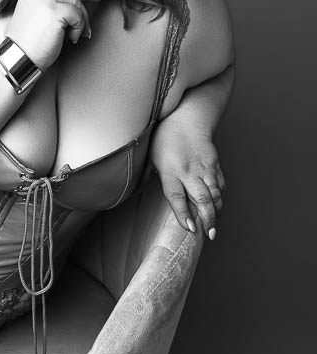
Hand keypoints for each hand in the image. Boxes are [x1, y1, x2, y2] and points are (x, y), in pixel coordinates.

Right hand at [5, 0, 106, 70]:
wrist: (18, 59)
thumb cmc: (30, 45)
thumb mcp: (42, 21)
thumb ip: (57, 8)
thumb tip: (85, 0)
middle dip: (84, 11)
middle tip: (86, 29)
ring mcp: (45, 0)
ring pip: (76, 4)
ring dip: (81, 22)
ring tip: (75, 37)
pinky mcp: (54, 11)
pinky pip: (77, 15)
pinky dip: (78, 28)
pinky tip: (71, 39)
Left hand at [147, 114, 225, 239]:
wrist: (187, 118)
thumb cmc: (165, 138)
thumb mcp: (150, 157)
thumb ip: (146, 176)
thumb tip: (133, 192)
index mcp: (171, 170)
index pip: (177, 196)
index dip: (184, 214)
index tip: (190, 228)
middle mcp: (189, 171)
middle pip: (201, 198)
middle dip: (207, 218)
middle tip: (209, 235)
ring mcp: (204, 168)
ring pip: (214, 194)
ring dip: (216, 212)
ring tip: (214, 229)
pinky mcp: (215, 165)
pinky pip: (220, 186)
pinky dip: (220, 199)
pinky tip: (218, 210)